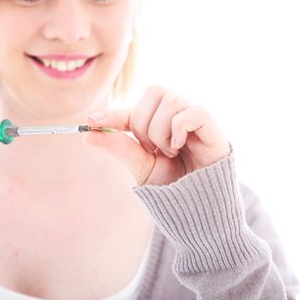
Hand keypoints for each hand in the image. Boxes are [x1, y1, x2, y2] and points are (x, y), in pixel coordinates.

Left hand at [84, 85, 230, 185]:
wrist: (198, 208)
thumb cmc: (172, 186)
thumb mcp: (141, 167)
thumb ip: (119, 148)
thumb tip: (88, 134)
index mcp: (159, 122)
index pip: (133, 109)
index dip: (112, 114)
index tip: (90, 122)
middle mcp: (177, 114)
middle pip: (154, 91)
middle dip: (143, 124)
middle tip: (152, 149)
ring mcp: (195, 117)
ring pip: (171, 100)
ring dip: (161, 131)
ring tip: (170, 152)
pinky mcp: (212, 126)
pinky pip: (193, 111)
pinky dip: (180, 128)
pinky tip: (181, 146)